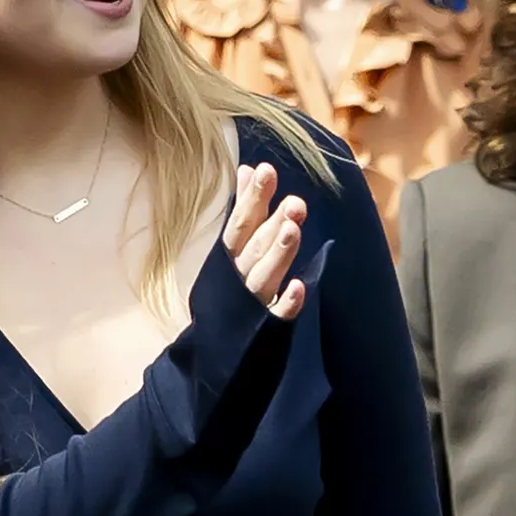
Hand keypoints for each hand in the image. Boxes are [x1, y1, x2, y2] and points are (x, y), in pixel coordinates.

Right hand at [224, 163, 311, 320]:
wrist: (215, 347)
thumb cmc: (230, 285)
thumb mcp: (235, 244)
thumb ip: (243, 208)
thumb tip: (247, 169)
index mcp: (231, 255)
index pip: (241, 222)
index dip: (253, 197)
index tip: (266, 170)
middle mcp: (238, 276)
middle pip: (255, 246)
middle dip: (272, 223)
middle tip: (296, 202)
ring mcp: (251, 302)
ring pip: (263, 276)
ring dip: (278, 254)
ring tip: (293, 230)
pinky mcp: (264, 327)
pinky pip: (275, 316)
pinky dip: (286, 303)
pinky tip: (299, 287)